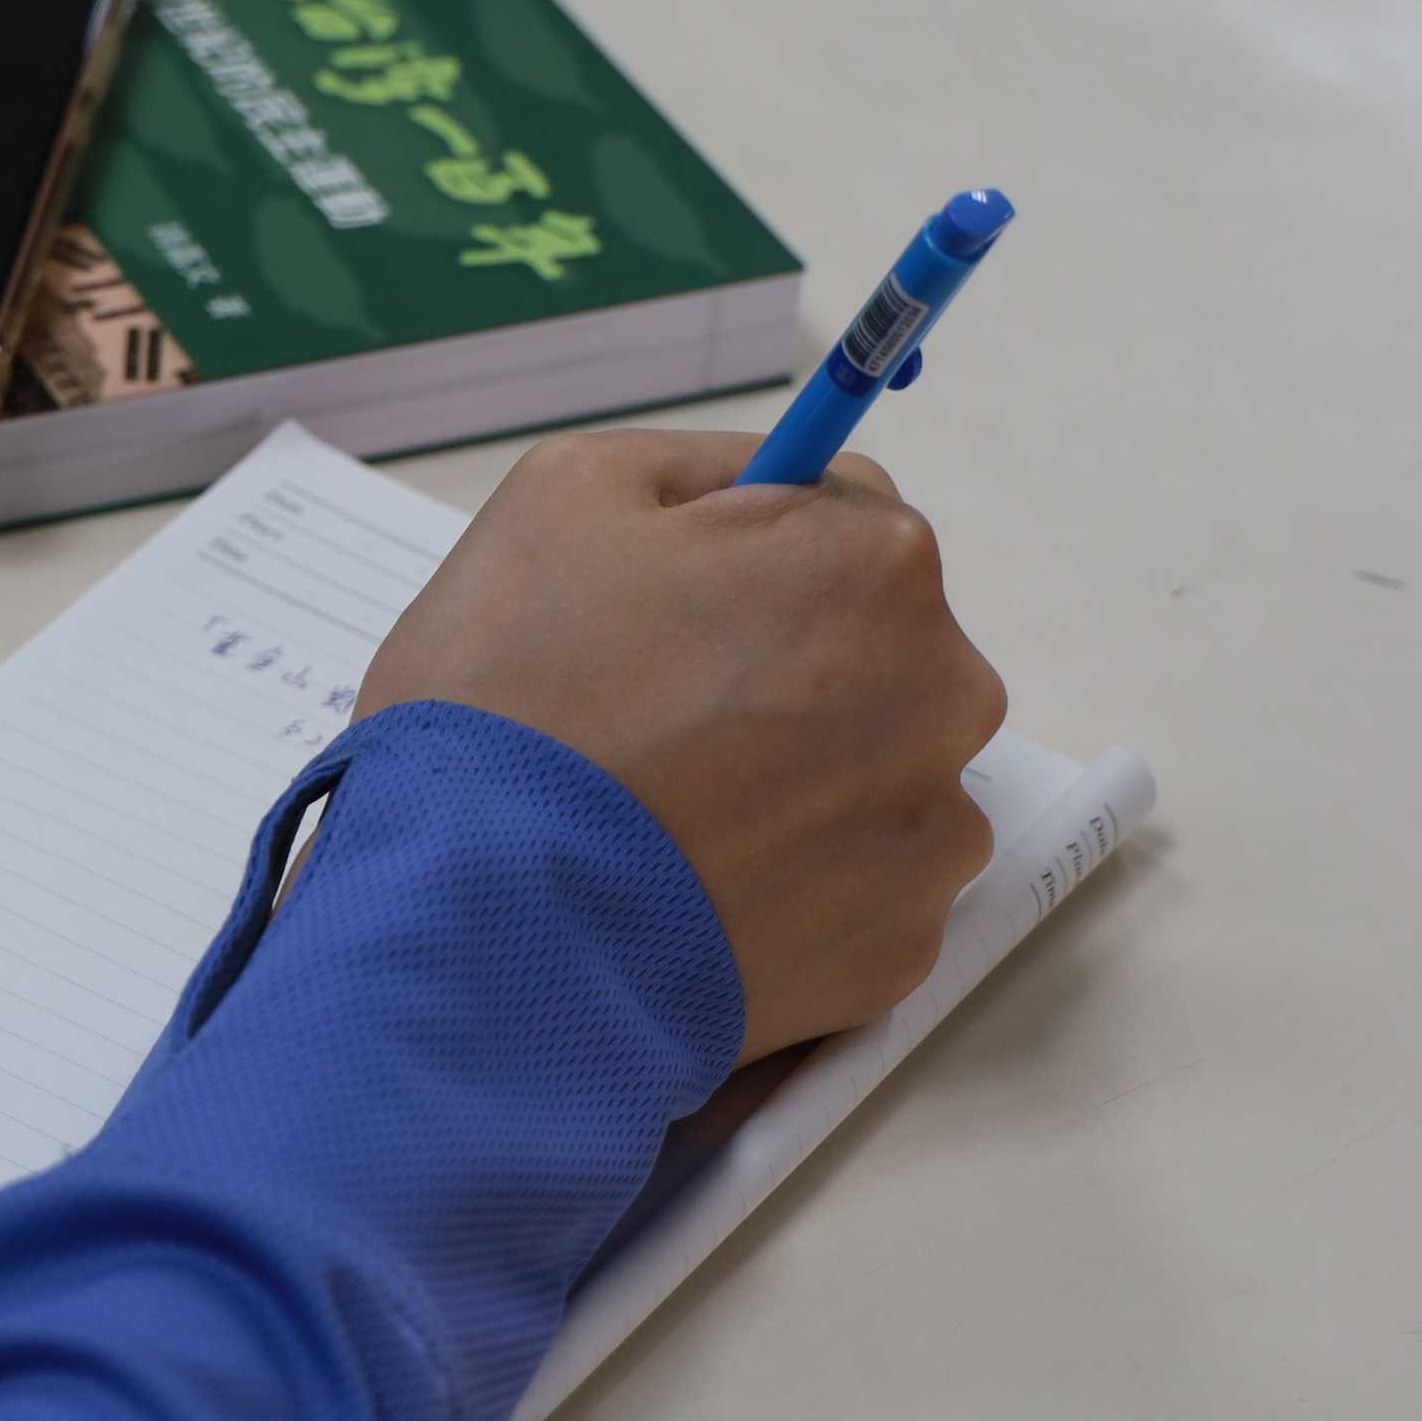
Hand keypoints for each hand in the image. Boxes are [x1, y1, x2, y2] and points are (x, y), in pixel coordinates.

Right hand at [356, 429, 1006, 1061]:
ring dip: (793, 779)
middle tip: (651, 717)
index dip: (744, 556)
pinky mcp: (898, 952)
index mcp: (876, 567)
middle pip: (871, 649)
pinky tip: (693, 889)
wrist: (477, 938)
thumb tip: (772, 484)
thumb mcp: (564, 493)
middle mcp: (944, 695)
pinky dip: (789, 885)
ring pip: (869, 771)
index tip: (669, 608)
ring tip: (665, 816)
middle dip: (782, 668)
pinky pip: (854, 887)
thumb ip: (699, 468)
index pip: (841, 519)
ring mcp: (929, 836)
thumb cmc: (512, 703)